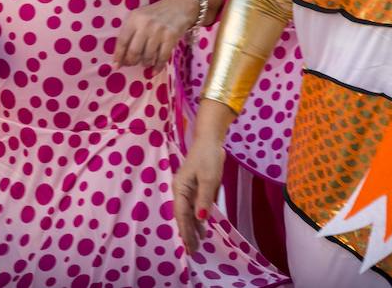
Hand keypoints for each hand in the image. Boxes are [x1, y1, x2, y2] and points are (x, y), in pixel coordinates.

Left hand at [113, 0, 200, 69]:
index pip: (122, 41)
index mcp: (134, 19)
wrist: (178, 6)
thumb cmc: (154, 15)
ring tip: (145, 62)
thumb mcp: (139, 18)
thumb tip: (120, 58)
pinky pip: (162, 58)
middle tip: (132, 63)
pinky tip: (155, 70)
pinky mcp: (171, 37)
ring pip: (148, 56)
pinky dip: (157, 67)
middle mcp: (145, 25)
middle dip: (131, 61)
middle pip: (134, 51)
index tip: (116, 66)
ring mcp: (159, 31)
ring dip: (145, 63)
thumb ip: (129, 34)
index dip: (118, 56)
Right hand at [173, 124, 227, 252]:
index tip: (188, 246)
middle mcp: (181, 191)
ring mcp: (189, 190)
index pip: (181, 215)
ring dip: (193, 228)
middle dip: (187, 234)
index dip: (185, 231)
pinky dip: (199, 219)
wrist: (211, 140)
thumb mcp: (209, 178)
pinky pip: (196, 207)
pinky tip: (202, 229)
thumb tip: (200, 218)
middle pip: (183, 216)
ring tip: (197, 244)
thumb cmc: (208, 157)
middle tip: (193, 252)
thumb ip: (204, 199)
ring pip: (189, 213)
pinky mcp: (196, 188)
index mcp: (180, 188)